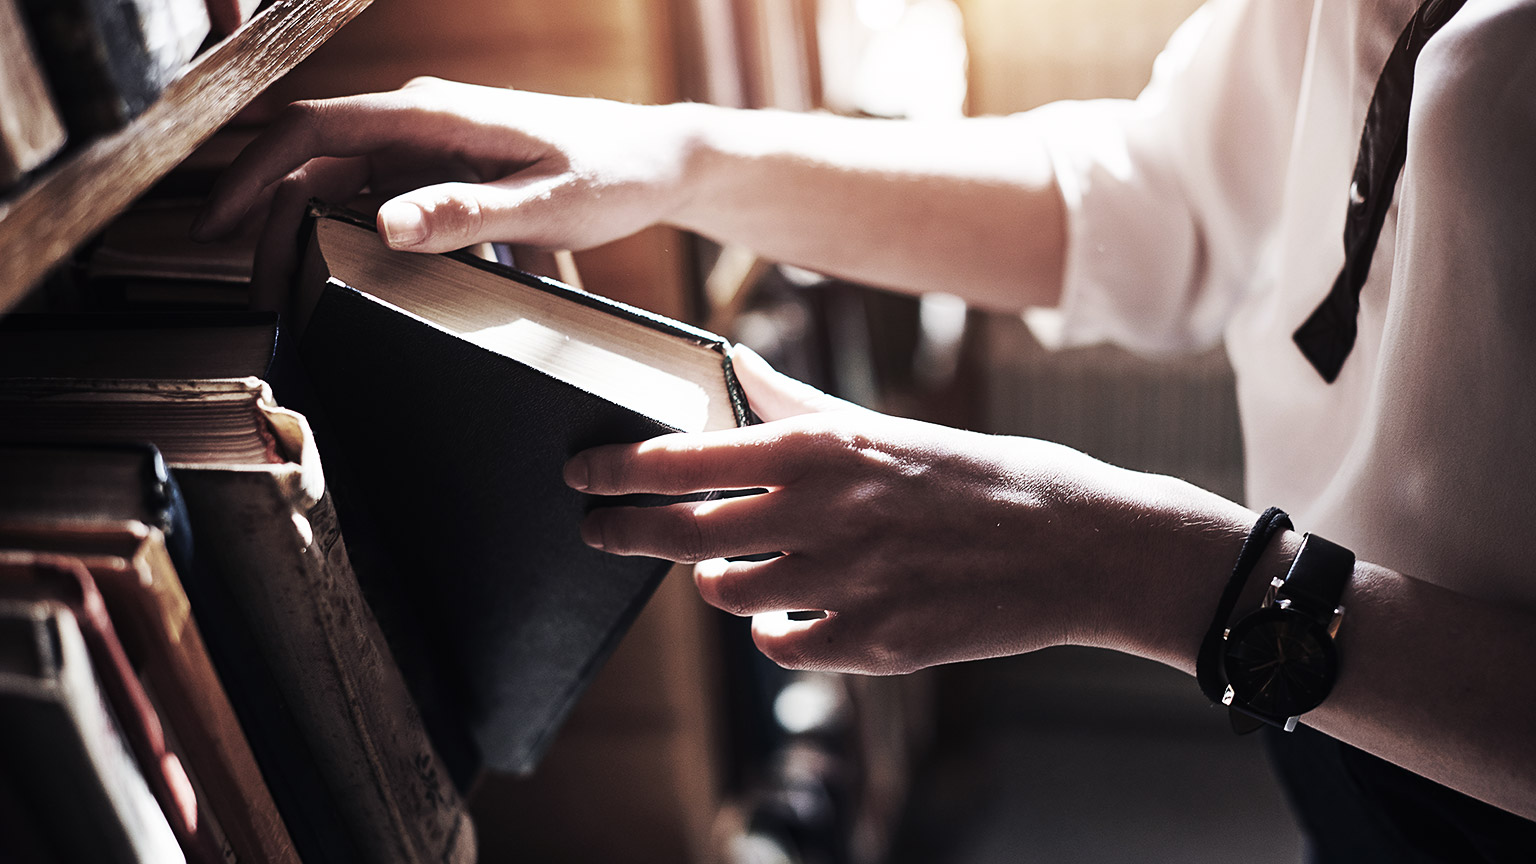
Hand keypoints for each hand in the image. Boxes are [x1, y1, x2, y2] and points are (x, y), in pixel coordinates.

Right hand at [194, 77, 696, 308]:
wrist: (658, 160)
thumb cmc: (611, 174)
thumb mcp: (543, 202)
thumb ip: (465, 214)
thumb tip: (381, 224)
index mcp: (434, 116)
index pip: (317, 130)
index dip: (256, 174)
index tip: (217, 225)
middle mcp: (422, 121)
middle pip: (317, 164)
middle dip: (271, 222)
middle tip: (256, 291)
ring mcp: (432, 145)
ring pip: (342, 184)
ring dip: (306, 234)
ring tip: (287, 294)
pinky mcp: (446, 170)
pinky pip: (379, 197)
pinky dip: (349, 234)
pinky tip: (339, 277)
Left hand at [564, 348, 1252, 674]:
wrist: (1079, 546)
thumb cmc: (982, 476)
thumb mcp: (886, 427)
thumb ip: (798, 407)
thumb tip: (733, 371)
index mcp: (821, 449)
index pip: (681, 458)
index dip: (616, 470)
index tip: (582, 474)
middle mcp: (821, 515)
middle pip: (682, 533)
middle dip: (622, 532)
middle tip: (597, 529)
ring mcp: (844, 586)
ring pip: (727, 593)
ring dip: (719, 578)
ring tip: (737, 564)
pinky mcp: (872, 646)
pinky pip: (780, 644)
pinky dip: (778, 628)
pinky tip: (799, 609)